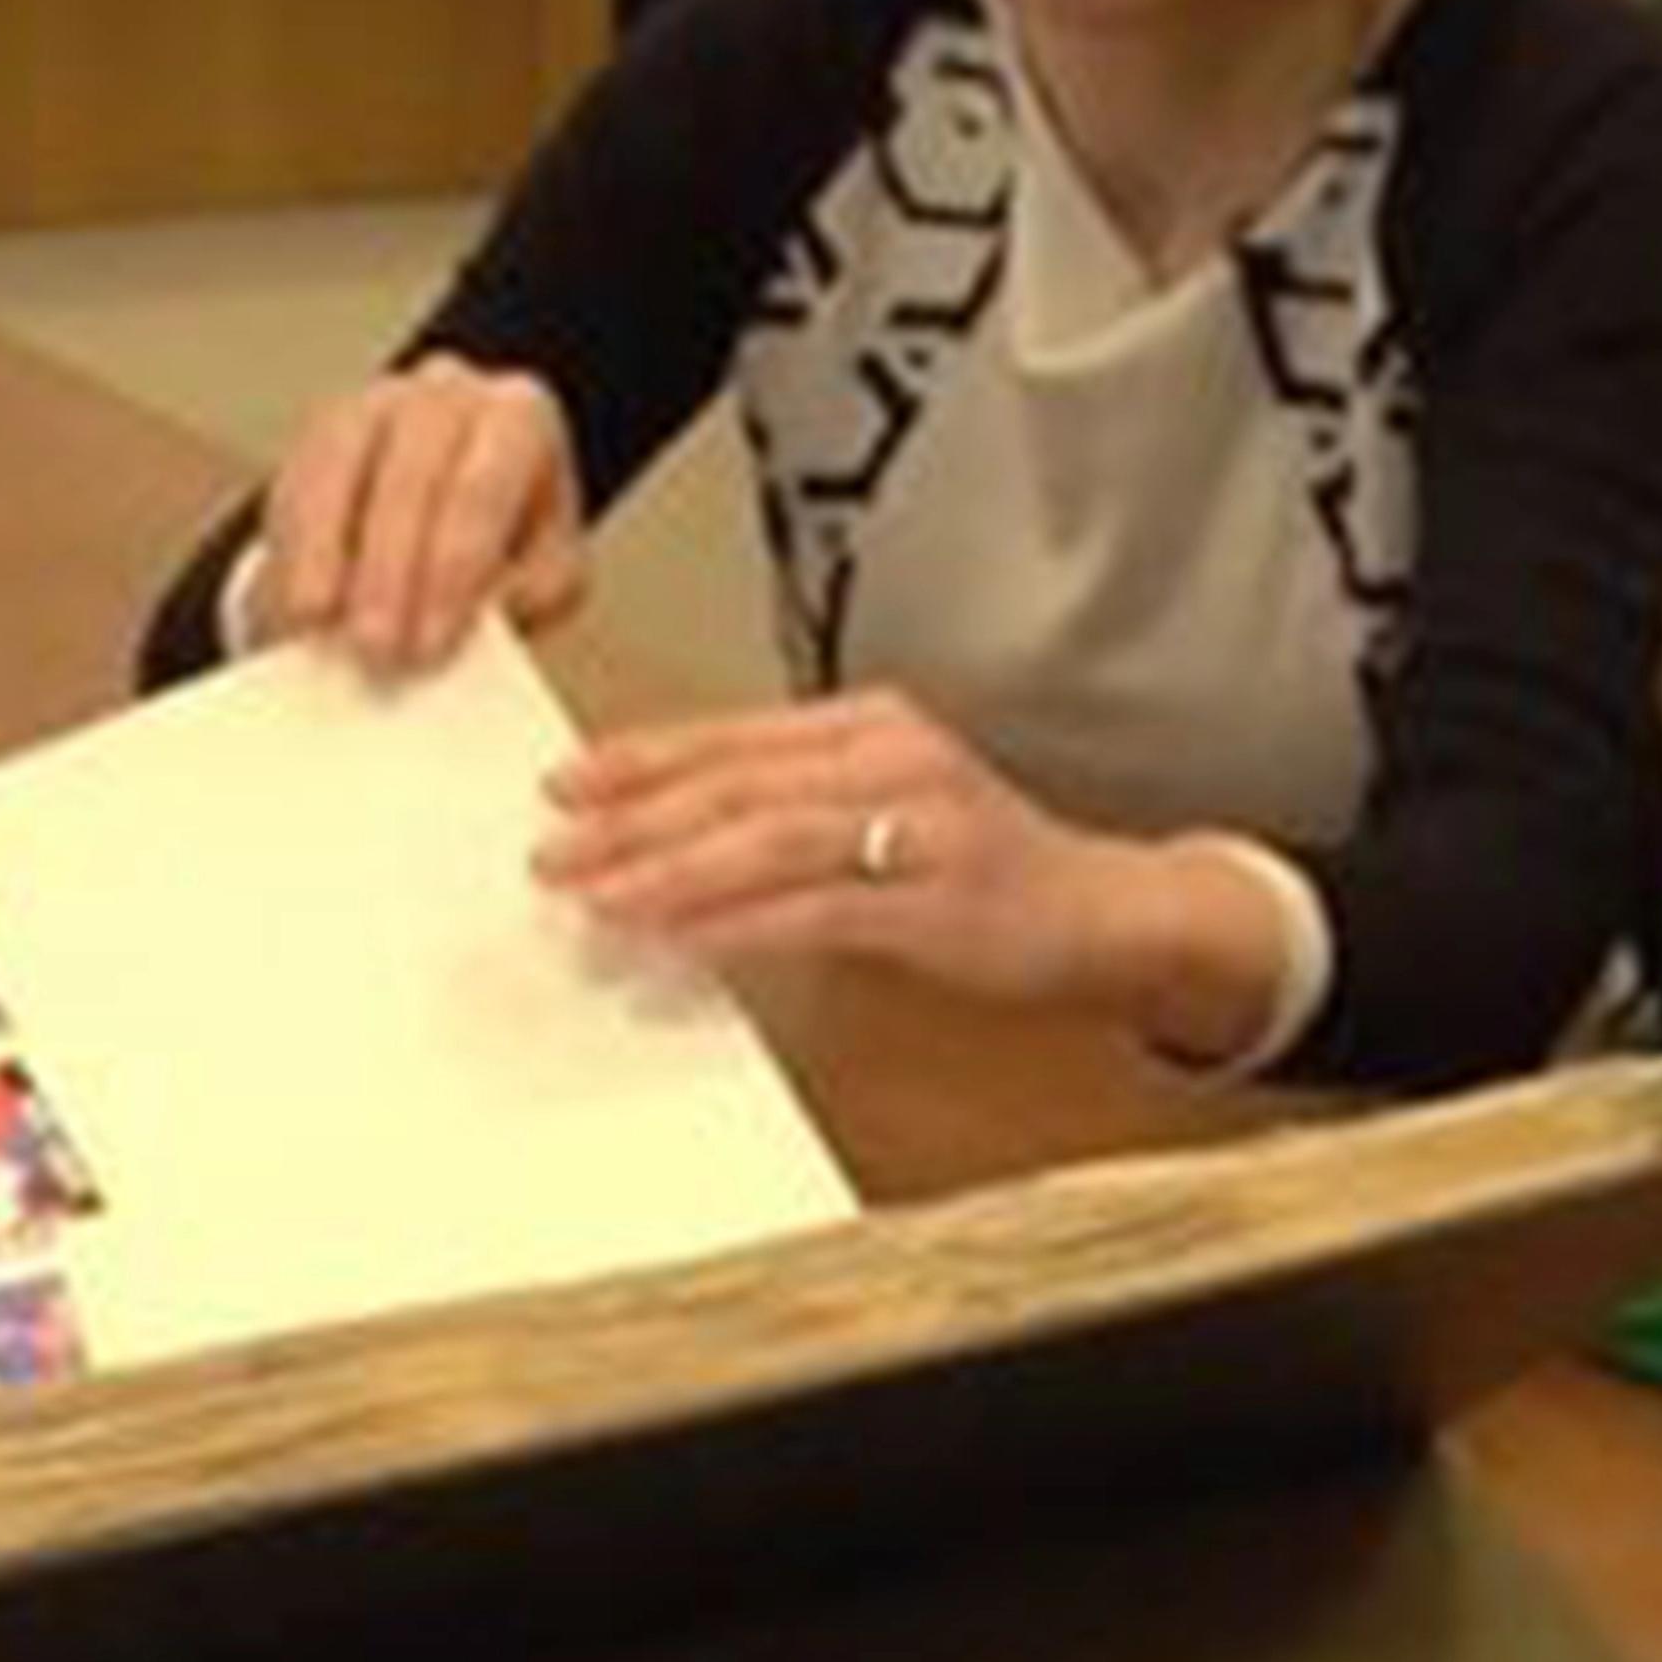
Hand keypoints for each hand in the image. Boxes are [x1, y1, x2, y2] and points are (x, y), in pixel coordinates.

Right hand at [250, 356, 582, 673]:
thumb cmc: (510, 537)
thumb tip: (485, 616)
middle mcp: (448, 393)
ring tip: (317, 625)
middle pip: (411, 475)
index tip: (431, 642)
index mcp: (520, 417)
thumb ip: (531, 590)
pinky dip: (293, 549)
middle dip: (389, 570)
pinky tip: (292, 603)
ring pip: (341, 468)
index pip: (485, 486)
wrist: (456, 502)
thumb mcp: (548, 567)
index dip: (454, 566)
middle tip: (375, 648)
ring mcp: (377, 402)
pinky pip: (296, 481)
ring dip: (326, 554)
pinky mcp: (320, 430)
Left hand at [535, 689, 1285, 1058]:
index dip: (641, 760)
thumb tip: (668, 841)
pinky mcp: (937, 897)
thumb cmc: (984, 871)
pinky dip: (739, 923)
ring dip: (670, 870)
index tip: (564, 784)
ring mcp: (920, 824)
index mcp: (870, 724)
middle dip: (633, 819)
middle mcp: (893, 756)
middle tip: (554, 848)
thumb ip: (791, 817)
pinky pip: (816, 907)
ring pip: (766, 838)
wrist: (1107, 913)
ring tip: (598, 895)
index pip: (732, 736)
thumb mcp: (886, 813)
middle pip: (736, 784)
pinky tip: (683, 937)